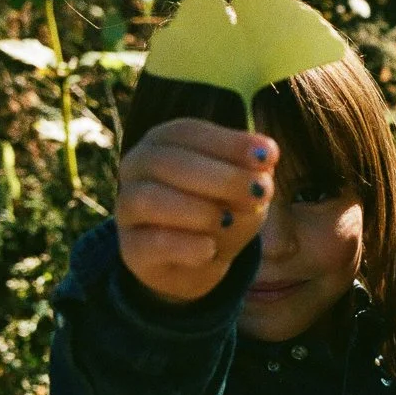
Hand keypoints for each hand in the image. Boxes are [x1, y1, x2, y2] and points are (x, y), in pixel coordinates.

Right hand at [116, 118, 277, 304]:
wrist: (197, 262)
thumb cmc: (222, 212)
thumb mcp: (243, 192)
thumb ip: (251, 175)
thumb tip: (265, 158)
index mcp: (163, 142)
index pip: (188, 132)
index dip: (228, 143)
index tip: (268, 156)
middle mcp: (137, 168)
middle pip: (167, 162)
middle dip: (220, 177)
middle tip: (260, 192)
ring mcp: (127, 208)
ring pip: (148, 199)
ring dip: (196, 210)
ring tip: (228, 221)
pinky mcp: (130, 249)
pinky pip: (150, 242)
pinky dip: (184, 246)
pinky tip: (210, 249)